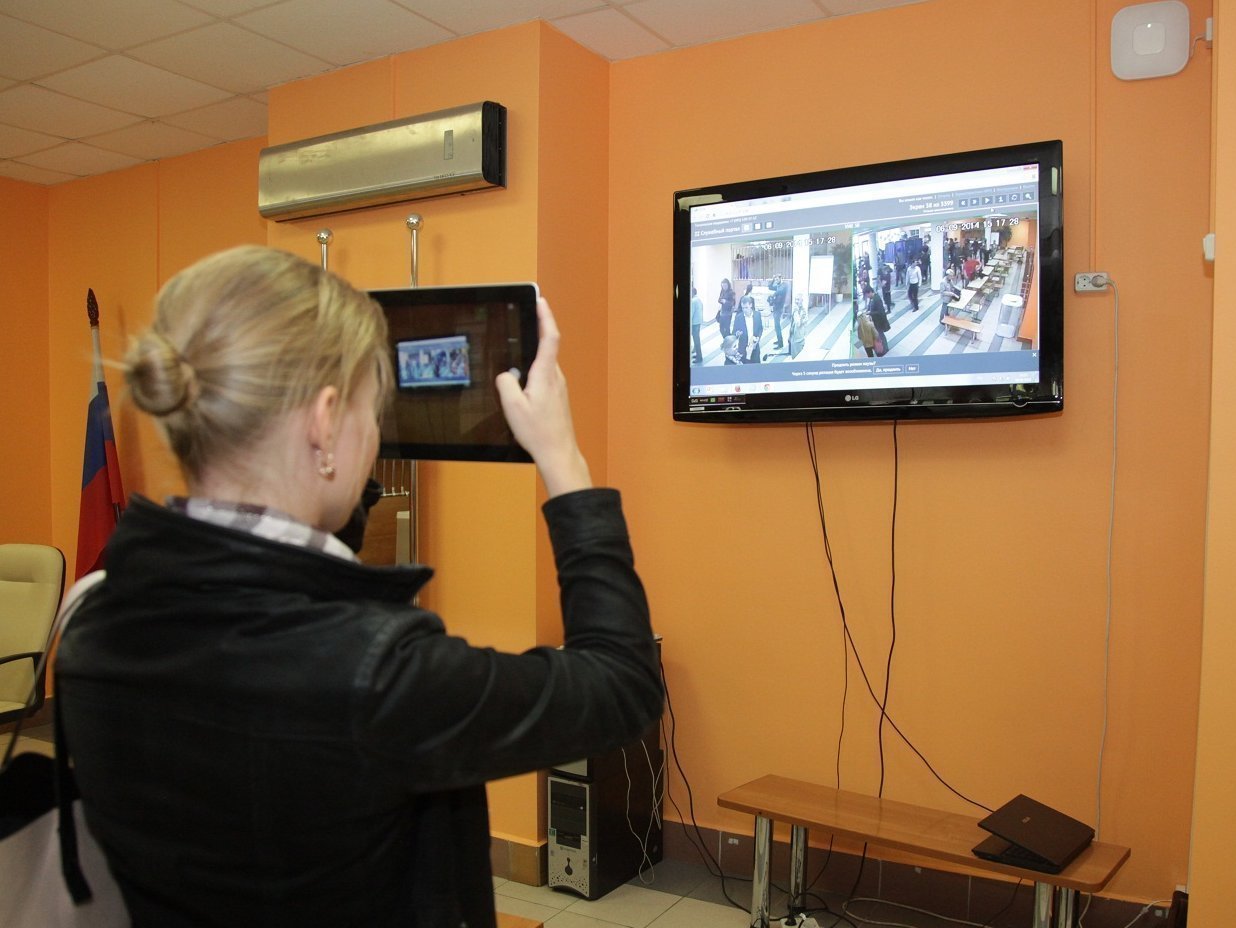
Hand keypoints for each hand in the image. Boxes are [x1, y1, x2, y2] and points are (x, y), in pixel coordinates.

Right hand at [495, 298, 591, 497]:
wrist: (558, 452)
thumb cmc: (538, 432)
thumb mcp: (512, 407)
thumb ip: (506, 384)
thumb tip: (505, 375)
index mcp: (545, 374)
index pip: (549, 337)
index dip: (545, 316)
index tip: (540, 300)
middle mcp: (555, 377)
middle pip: (547, 346)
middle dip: (538, 328)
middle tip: (528, 311)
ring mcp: (558, 386)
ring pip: (544, 362)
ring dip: (534, 351)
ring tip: (521, 342)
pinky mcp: (557, 396)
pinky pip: (544, 375)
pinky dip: (534, 368)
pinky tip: (524, 376)